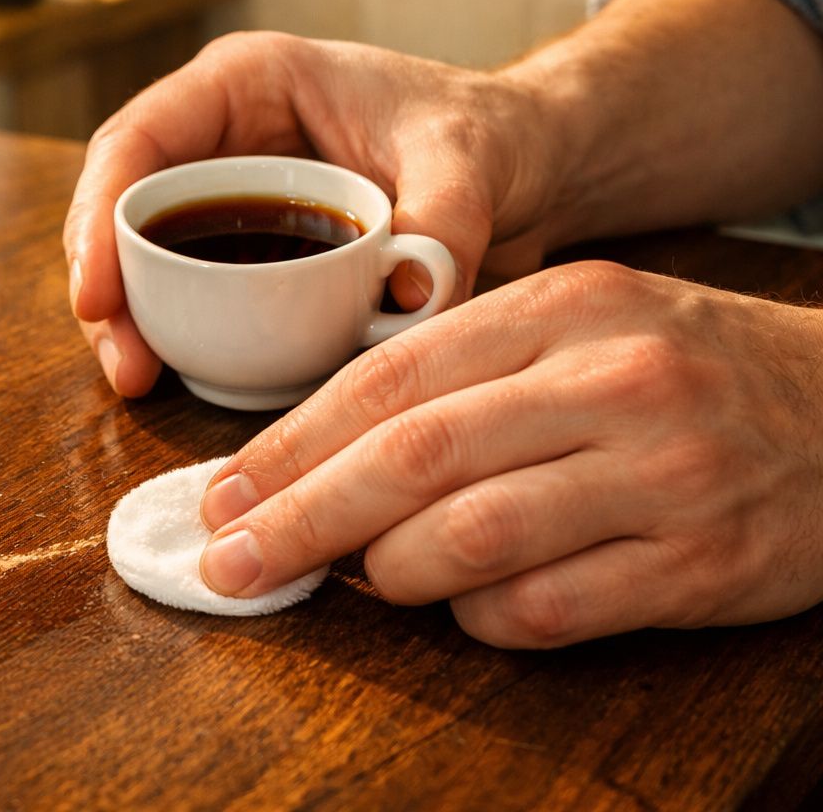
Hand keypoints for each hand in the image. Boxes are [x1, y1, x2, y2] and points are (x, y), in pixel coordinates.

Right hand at [63, 31, 556, 396]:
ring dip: (129, 318)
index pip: (139, 139)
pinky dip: (174, 332)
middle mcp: (221, 135)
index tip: (100, 292)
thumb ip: (445, 215)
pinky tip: (173, 379)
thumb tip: (408, 297)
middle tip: (124, 361)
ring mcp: (230, 195)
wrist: (525, 169)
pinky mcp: (249, 250)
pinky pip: (190, 288)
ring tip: (139, 380)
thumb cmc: (490, 134)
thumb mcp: (470, 158)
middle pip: (124, 204)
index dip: (99, 214)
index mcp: (248, 82)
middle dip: (106, 284)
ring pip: (144, 253)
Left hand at [196, 261, 822, 647]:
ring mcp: (664, 474)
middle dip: (302, 517)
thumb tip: (317, 460)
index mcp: (564, 305)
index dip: (291, 443)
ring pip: (474, 538)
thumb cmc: (680, 371)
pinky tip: (466, 607)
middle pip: (415, 457)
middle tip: (231, 561)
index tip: (222, 492)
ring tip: (358, 578)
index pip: (390, 377)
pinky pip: (549, 609)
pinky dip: (481, 618)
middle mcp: (614, 381)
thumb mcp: (577, 328)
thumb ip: (459, 379)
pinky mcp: (702, 565)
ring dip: (389, 572)